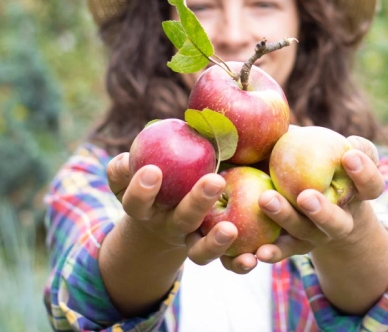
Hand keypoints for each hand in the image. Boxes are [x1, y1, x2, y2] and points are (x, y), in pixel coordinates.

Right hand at [106, 153, 239, 264]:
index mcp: (146, 207)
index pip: (136, 200)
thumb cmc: (159, 175)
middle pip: (180, 219)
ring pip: (199, 251)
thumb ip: (149, 146)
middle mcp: (168, 226)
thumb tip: (163, 124)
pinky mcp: (212, 253)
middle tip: (215, 181)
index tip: (153, 170)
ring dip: (214, 242)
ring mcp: (189, 242)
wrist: (166, 213)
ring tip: (231, 230)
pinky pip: (225, 264)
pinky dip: (237, 264)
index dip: (141, 189)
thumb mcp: (147, 163)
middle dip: (195, 203)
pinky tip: (251, 259)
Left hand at [219, 136, 382, 272]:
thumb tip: (288, 117)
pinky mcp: (297, 247)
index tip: (348, 153)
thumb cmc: (324, 163)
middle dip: (322, 210)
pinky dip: (272, 251)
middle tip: (306, 196)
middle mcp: (343, 220)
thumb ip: (319, 137)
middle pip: (337, 221)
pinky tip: (257, 252)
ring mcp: (319, 237)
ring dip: (287, 219)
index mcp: (359, 193)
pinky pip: (284, 251)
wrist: (318, 204)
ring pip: (306, 233)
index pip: (372, 185)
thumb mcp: (328, 149)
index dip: (364, 172)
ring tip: (266, 200)